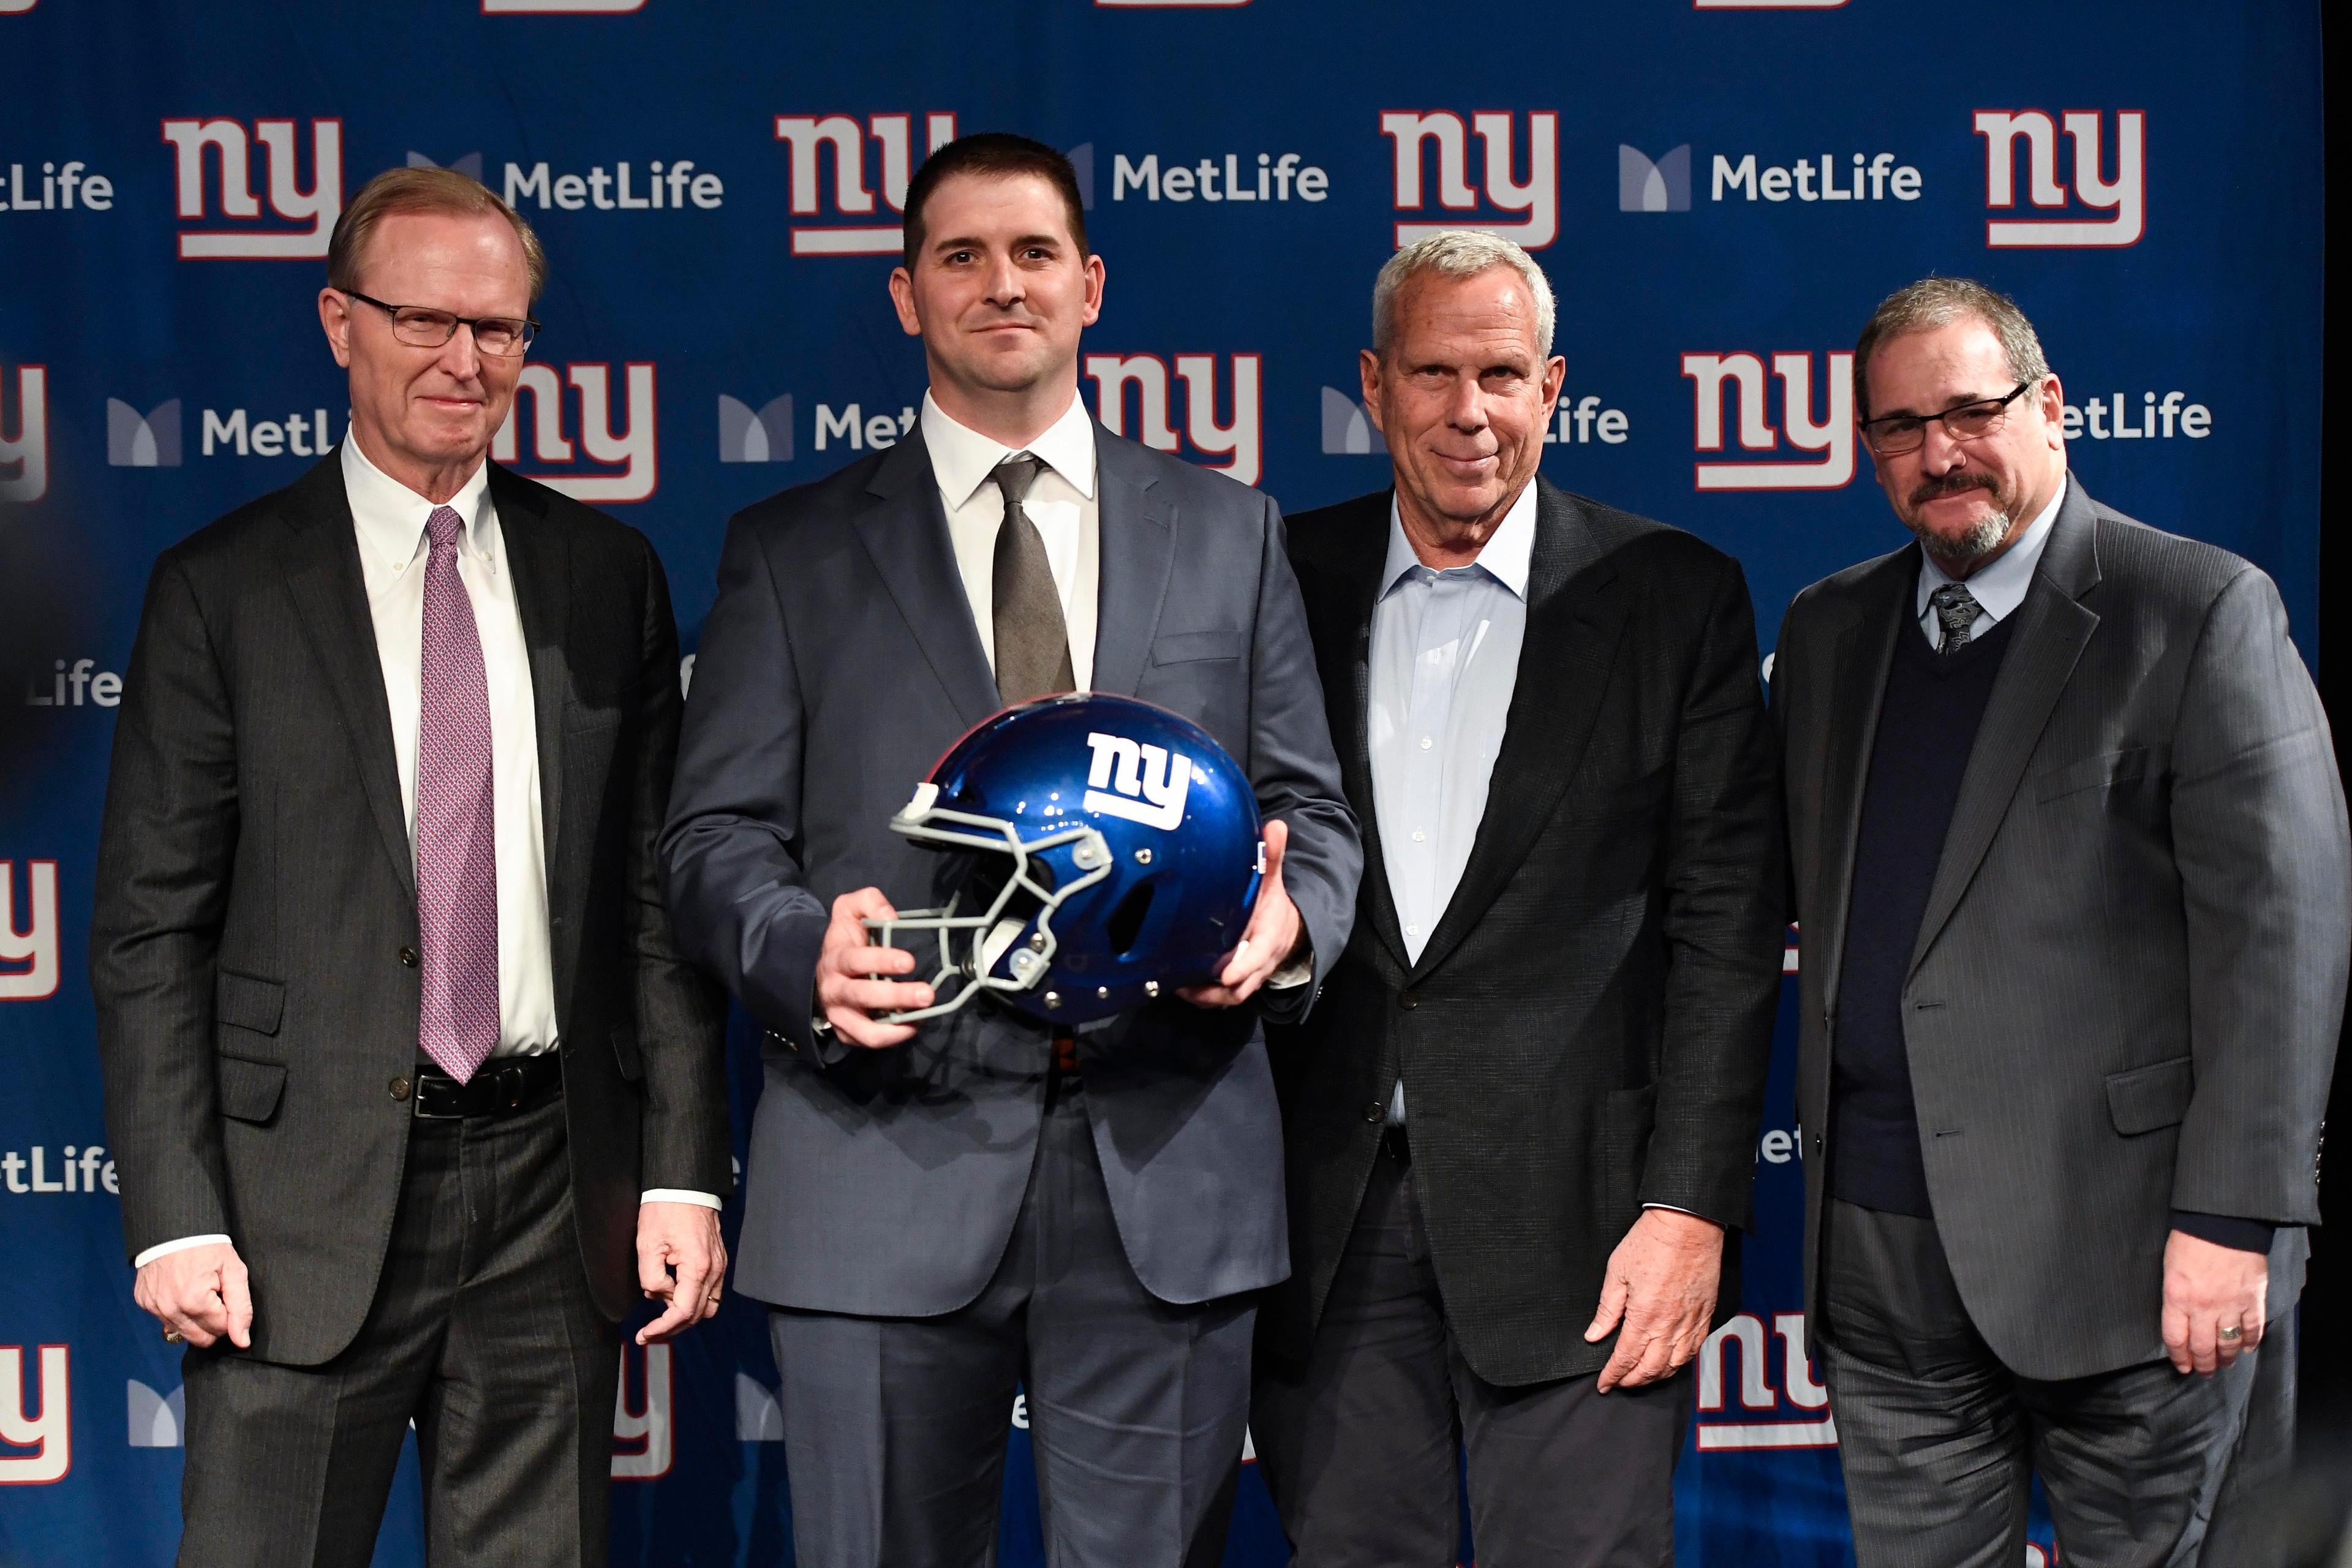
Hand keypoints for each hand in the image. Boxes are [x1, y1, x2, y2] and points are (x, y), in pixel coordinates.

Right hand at [134, 1242, 251, 1349]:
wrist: (173, 1228)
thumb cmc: (207, 1247)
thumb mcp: (234, 1270)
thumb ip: (241, 1308)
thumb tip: (242, 1341)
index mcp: (194, 1303)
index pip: (221, 1329)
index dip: (229, 1313)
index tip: (226, 1294)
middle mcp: (170, 1310)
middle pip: (201, 1339)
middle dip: (213, 1323)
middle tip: (215, 1297)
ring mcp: (154, 1308)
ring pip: (183, 1333)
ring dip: (195, 1319)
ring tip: (198, 1292)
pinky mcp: (144, 1303)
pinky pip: (166, 1320)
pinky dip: (177, 1311)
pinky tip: (181, 1290)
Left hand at [636, 1202, 728, 1344]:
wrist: (685, 1185)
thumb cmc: (666, 1209)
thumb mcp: (647, 1245)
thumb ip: (652, 1277)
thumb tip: (658, 1295)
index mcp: (697, 1267)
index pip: (684, 1312)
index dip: (662, 1328)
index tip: (644, 1334)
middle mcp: (714, 1269)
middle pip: (698, 1314)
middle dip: (672, 1327)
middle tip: (649, 1332)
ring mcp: (719, 1264)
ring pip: (708, 1306)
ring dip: (685, 1316)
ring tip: (661, 1316)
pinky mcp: (718, 1259)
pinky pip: (711, 1291)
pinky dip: (694, 1300)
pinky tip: (674, 1295)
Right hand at [815, 887, 933, 1047]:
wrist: (822, 968)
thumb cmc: (846, 938)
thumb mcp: (850, 908)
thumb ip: (869, 902)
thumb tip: (891, 917)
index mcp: (836, 958)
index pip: (856, 961)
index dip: (882, 961)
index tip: (909, 962)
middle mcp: (834, 989)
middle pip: (862, 996)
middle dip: (896, 996)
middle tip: (927, 994)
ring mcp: (839, 1014)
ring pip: (864, 1030)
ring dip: (895, 1028)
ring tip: (921, 1018)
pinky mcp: (846, 1032)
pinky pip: (867, 1042)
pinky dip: (891, 1039)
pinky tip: (912, 1026)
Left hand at [1180, 819, 1303, 1007]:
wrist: (1286, 927)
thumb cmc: (1272, 904)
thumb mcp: (1274, 880)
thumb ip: (1273, 856)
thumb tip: (1275, 826)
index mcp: (1269, 937)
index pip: (1259, 957)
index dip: (1243, 967)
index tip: (1225, 974)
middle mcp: (1259, 961)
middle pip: (1241, 986)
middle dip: (1215, 990)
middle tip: (1185, 985)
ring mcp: (1247, 975)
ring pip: (1228, 996)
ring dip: (1204, 996)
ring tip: (1177, 987)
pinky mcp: (1234, 981)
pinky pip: (1220, 995)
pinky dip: (1202, 995)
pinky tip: (1178, 986)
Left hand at [1585, 1208, 1722, 1392]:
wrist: (1688, 1225)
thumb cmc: (1650, 1242)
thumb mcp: (1617, 1272)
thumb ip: (1607, 1310)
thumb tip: (1595, 1335)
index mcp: (1645, 1316)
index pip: (1626, 1358)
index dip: (1613, 1375)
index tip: (1604, 1385)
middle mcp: (1670, 1326)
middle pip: (1650, 1369)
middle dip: (1633, 1381)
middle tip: (1619, 1383)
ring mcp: (1691, 1322)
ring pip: (1674, 1365)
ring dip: (1656, 1377)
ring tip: (1642, 1378)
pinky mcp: (1706, 1315)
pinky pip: (1694, 1350)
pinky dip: (1680, 1363)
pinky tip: (1670, 1364)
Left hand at [2161, 1228, 2267, 1375]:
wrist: (2222, 1221)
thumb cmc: (2189, 1239)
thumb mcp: (2169, 1268)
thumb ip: (2175, 1295)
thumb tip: (2179, 1318)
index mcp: (2177, 1297)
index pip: (2175, 1339)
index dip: (2179, 1357)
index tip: (2182, 1367)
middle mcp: (2203, 1307)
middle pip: (2203, 1347)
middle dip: (2203, 1364)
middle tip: (2204, 1373)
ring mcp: (2230, 1305)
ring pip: (2228, 1344)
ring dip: (2226, 1358)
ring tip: (2224, 1365)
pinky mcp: (2253, 1299)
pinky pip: (2253, 1329)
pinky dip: (2251, 1342)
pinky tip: (2247, 1348)